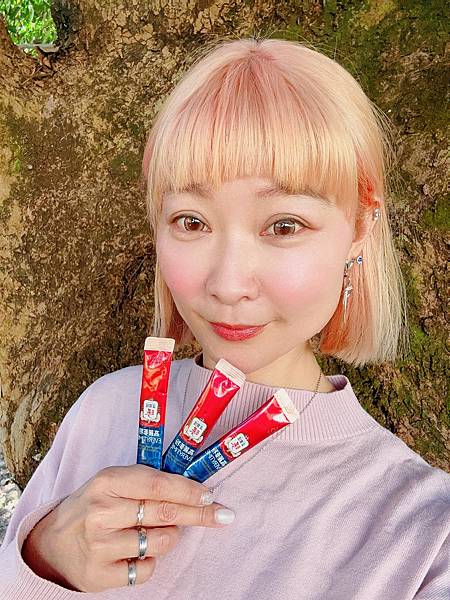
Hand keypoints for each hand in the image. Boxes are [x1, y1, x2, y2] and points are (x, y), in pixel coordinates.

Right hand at [22, 465, 233, 591]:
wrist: (53, 542)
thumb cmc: (95, 505)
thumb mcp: (113, 483)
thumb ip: (147, 482)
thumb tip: (196, 489)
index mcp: (107, 482)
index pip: (157, 484)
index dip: (188, 490)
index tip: (210, 495)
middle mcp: (101, 512)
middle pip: (165, 513)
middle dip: (198, 514)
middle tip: (222, 515)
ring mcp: (99, 545)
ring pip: (161, 542)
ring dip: (170, 537)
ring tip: (156, 531)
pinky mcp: (100, 575)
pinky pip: (146, 569)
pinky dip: (151, 561)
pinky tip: (137, 552)